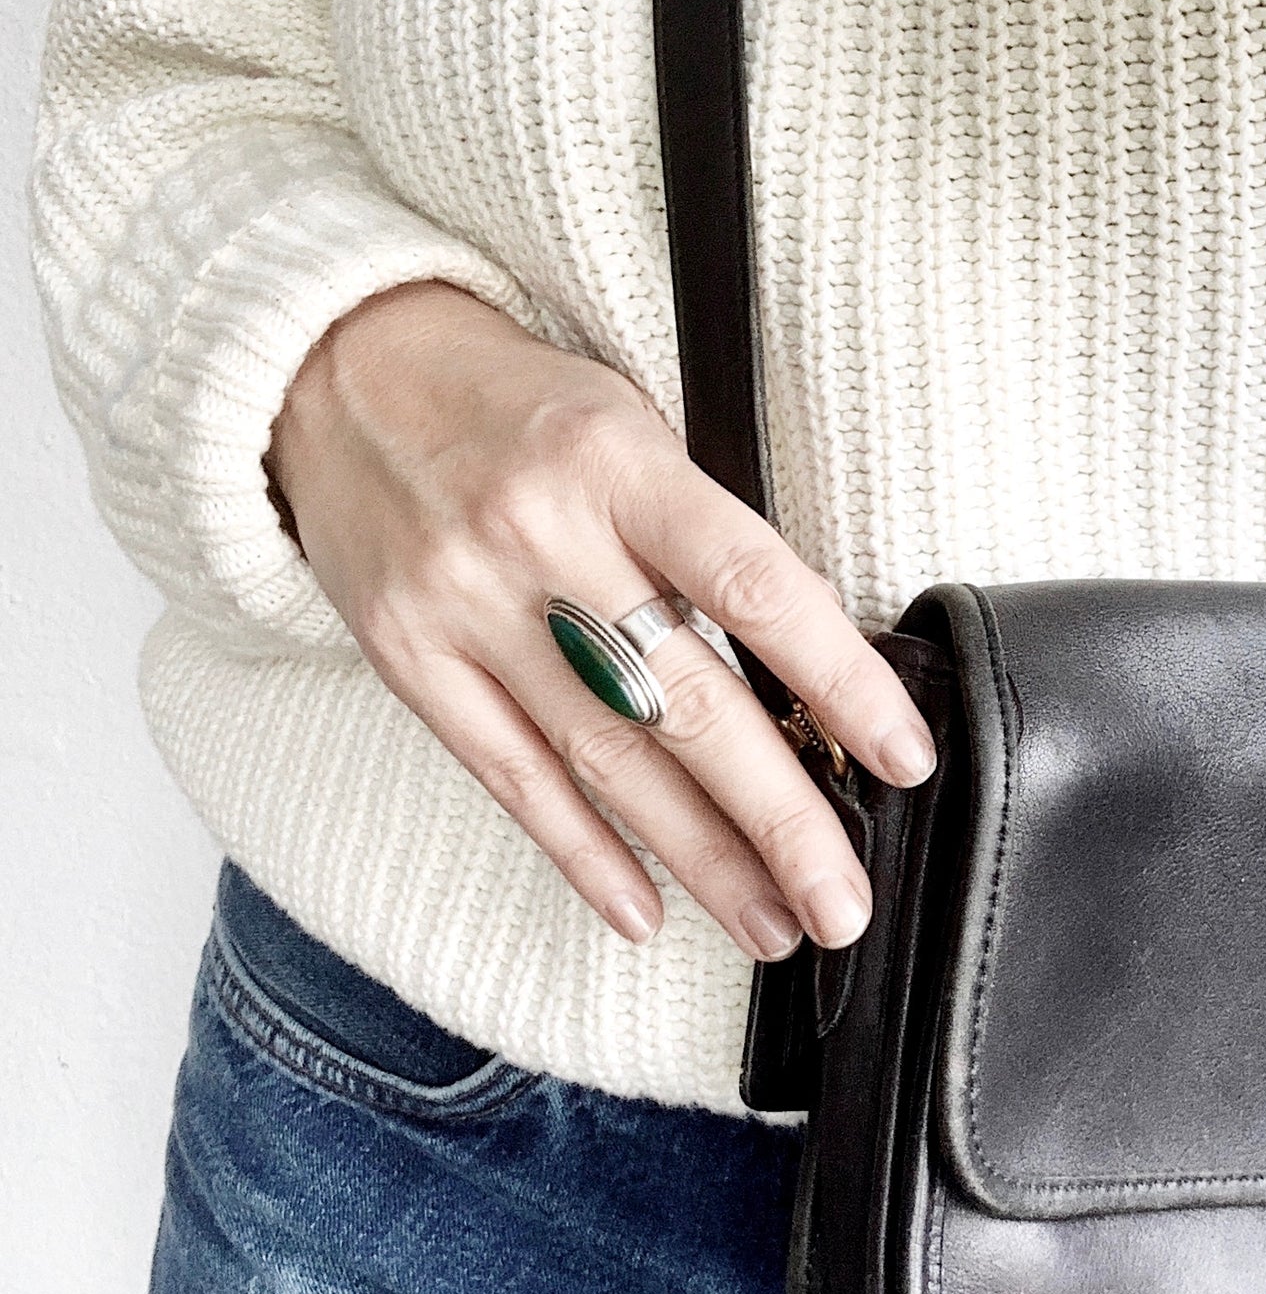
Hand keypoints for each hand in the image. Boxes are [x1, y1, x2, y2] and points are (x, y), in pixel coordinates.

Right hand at [265, 280, 935, 958]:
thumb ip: (704, 536)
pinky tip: (644, 912)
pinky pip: (514, 781)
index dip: (840, 682)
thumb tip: (808, 677)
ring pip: (610, 763)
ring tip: (773, 924)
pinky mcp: (412, 663)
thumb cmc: (515, 404)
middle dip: (781, 821)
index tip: (903, 759)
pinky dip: (585, 856)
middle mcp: (540, 539)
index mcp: (617, 462)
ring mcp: (467, 608)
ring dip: (702, 862)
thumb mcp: (626, 423)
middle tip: (842, 902)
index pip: (757, 589)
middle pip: (688, 705)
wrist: (334, 368)